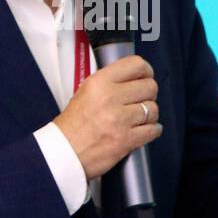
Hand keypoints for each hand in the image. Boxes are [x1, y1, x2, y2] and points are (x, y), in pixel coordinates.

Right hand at [53, 55, 161, 180]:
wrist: (63, 153)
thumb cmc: (73, 125)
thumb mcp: (85, 92)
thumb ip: (109, 82)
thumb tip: (134, 78)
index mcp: (99, 83)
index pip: (136, 65)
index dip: (146, 71)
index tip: (145, 77)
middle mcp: (110, 98)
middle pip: (150, 87)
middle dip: (149, 95)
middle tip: (141, 101)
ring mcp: (119, 120)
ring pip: (153, 109)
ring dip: (150, 115)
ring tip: (139, 119)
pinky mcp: (126, 140)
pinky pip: (153, 130)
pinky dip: (152, 130)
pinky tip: (144, 130)